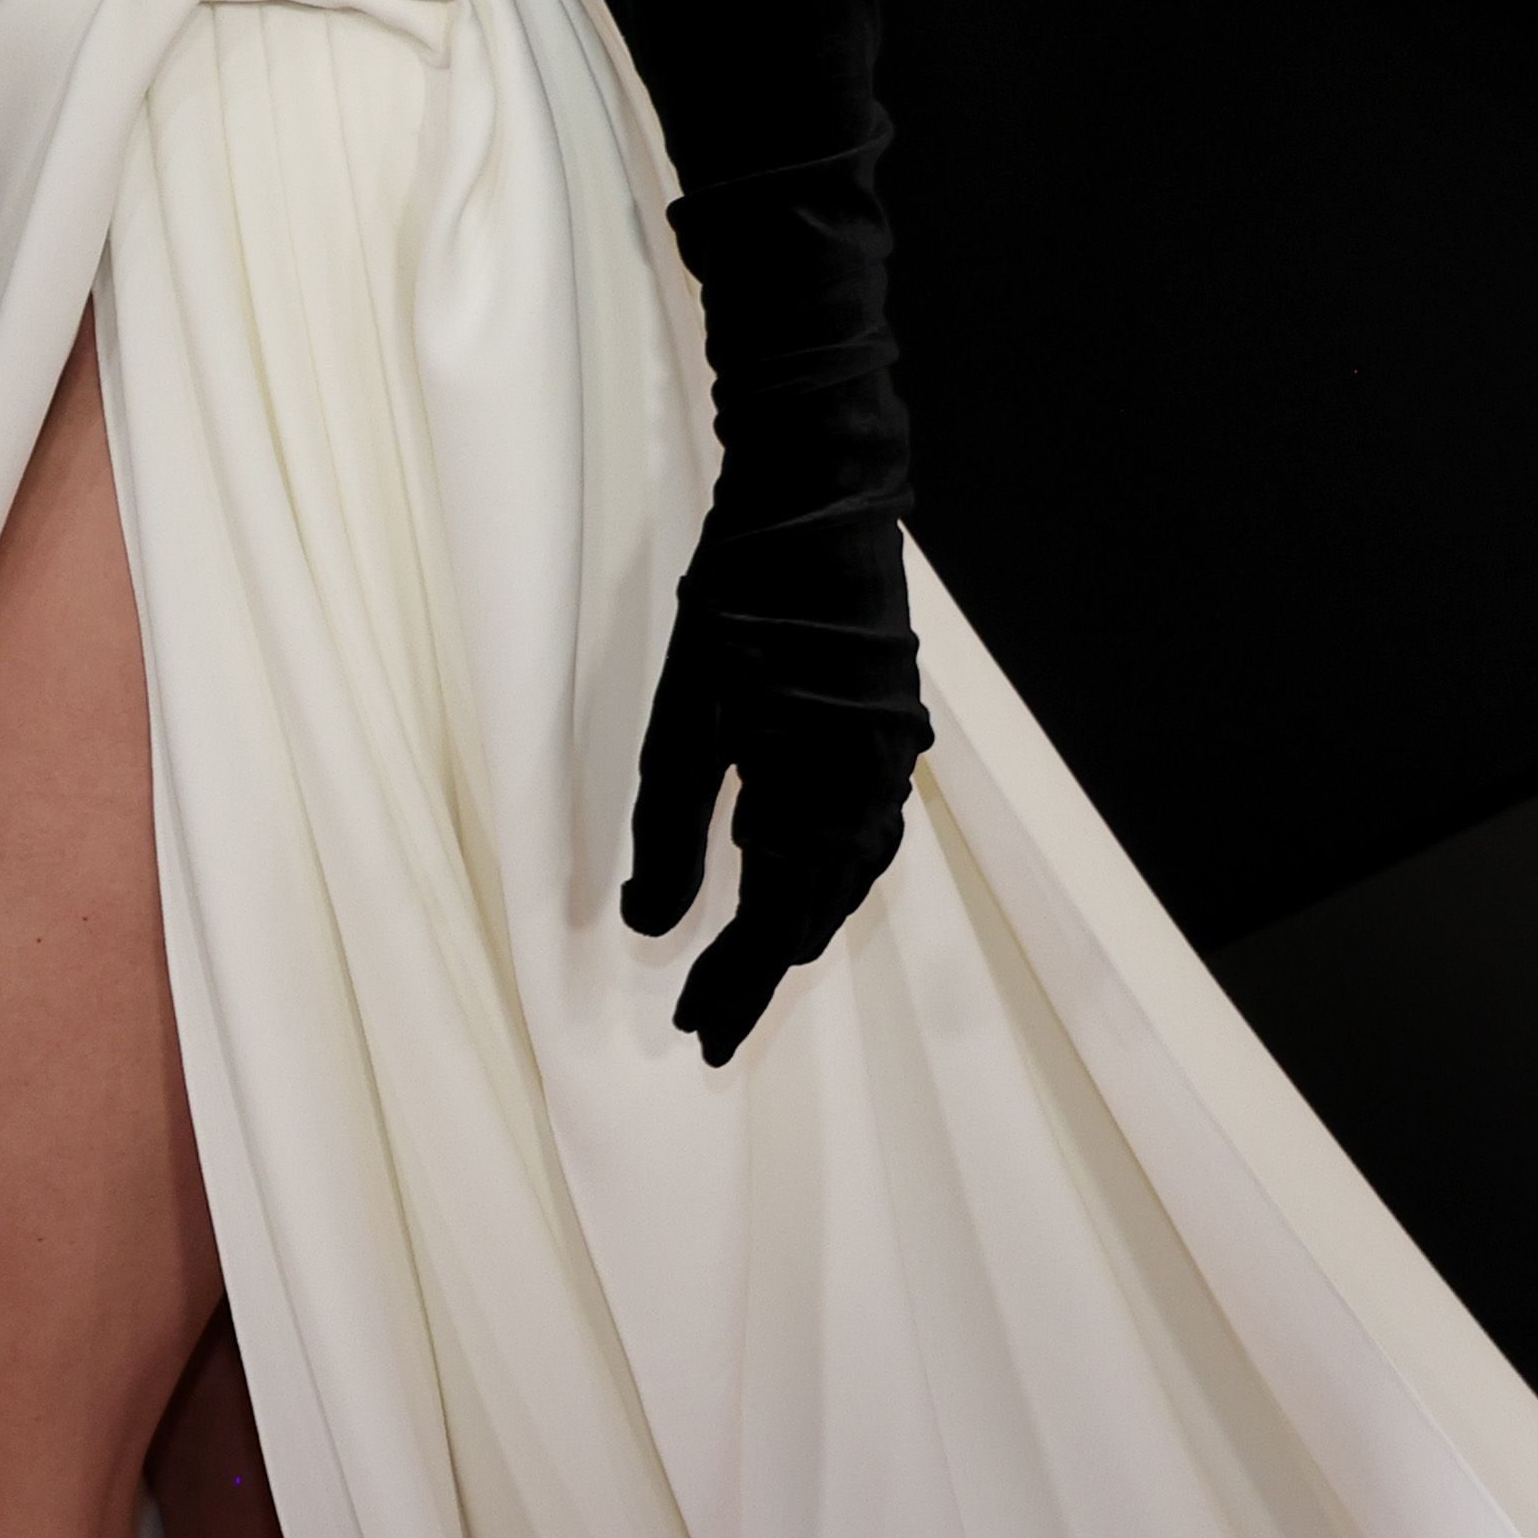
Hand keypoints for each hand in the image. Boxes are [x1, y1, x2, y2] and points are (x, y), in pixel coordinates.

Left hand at [621, 573, 922, 1067]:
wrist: (815, 500)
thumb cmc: (736, 604)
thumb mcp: (683, 721)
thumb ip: (669, 831)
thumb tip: (648, 928)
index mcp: (822, 795)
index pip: (772, 924)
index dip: (731, 985)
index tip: (695, 1037)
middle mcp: (872, 789)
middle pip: (815, 912)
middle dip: (758, 972)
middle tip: (709, 1026)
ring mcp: (889, 758)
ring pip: (847, 874)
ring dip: (796, 924)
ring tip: (745, 969)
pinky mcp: (887, 727)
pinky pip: (860, 827)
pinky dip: (821, 869)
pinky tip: (785, 870)